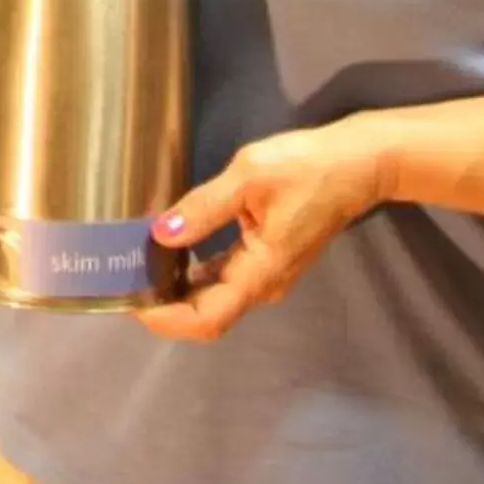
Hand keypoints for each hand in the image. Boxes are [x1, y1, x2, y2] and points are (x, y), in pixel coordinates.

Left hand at [134, 121, 390, 343]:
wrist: (359, 163)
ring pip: (215, 297)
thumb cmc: (308, 168)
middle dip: (164, 306)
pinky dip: (194, 273)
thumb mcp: (249, 177)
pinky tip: (170, 251)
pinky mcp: (268, 256)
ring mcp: (268, 272)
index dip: (166, 319)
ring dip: (176, 290)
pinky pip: (225, 277)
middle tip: (125, 279)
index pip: (207, 319)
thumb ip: (204, 208)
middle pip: (208, 313)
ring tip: (138, 265)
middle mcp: (264, 284)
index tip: (131, 299)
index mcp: (261, 272)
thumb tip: (161, 234)